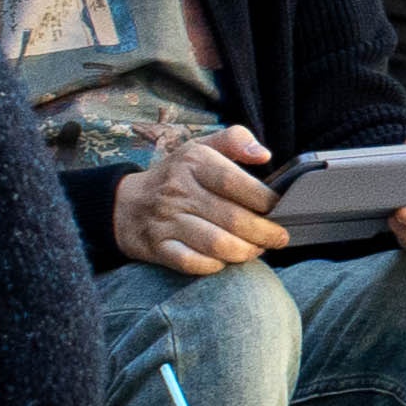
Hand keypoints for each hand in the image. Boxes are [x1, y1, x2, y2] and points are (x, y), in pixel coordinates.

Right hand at [110, 129, 285, 277]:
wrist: (126, 204)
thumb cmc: (176, 175)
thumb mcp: (201, 147)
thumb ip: (235, 140)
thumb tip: (264, 154)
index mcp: (194, 162)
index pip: (236, 182)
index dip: (265, 199)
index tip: (279, 208)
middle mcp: (178, 191)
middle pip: (233, 218)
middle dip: (264, 232)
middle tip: (279, 236)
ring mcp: (166, 221)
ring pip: (216, 244)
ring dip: (245, 252)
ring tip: (258, 249)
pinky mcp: (157, 247)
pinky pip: (192, 263)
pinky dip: (214, 265)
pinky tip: (226, 260)